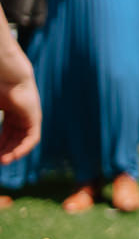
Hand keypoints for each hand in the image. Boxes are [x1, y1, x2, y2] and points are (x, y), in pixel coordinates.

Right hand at [0, 23, 40, 162]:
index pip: (6, 133)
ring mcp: (29, 117)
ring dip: (14, 152)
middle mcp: (21, 116)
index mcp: (10, 112)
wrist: (7, 77)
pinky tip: (15, 155)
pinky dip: (24, 147)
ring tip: (3, 161)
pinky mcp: (35, 119)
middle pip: (14, 138)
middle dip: (5, 150)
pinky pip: (33, 138)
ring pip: (23, 140)